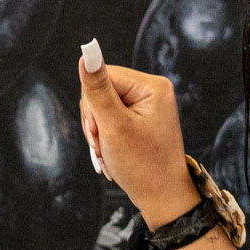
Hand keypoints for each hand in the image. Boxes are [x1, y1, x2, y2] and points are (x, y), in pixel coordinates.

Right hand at [79, 51, 200, 226]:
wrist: (162, 198)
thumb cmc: (143, 165)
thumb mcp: (114, 126)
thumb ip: (97, 89)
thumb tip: (87, 52)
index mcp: (152, 86)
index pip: (102, 75)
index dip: (92, 104)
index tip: (99, 132)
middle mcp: (151, 91)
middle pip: (99, 90)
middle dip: (94, 121)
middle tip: (102, 146)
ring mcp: (145, 105)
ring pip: (100, 106)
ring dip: (97, 132)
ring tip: (107, 153)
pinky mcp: (138, 118)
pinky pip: (108, 118)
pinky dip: (104, 137)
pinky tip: (110, 153)